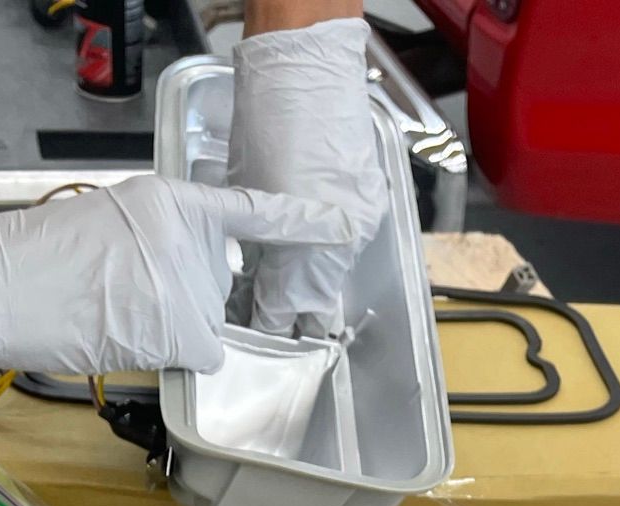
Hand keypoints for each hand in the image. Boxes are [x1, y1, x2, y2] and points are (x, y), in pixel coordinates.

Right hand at [0, 175, 351, 375]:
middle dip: (183, 298)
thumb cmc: (47, 258)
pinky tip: (128, 332)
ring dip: (170, 327)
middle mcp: (193, 243)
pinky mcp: (183, 333)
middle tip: (128, 291)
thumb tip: (181, 268)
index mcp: (177, 203)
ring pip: (204, 324)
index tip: (339, 225)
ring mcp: (189, 288)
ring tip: (117, 310)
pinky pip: (199, 353)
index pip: (252, 213)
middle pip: (216, 288)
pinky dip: (172, 353)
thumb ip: (164, 237)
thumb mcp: (118, 220)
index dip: (299, 221)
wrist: (7, 284)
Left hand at [228, 18, 384, 337]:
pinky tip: (312, 227)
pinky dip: (330, 241)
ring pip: (335, 272)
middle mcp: (339, 249)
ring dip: (313, 273)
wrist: (307, 70)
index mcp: (304, 254)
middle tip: (272, 299)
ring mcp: (360, 225)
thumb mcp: (247, 197)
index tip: (256, 320)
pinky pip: (350, 239)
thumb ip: (255, 246)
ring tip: (290, 262)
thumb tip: (258, 273)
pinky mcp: (373, 203)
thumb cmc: (269, 124)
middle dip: (295, 305)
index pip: (284, 312)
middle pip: (317, 301)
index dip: (267, 319)